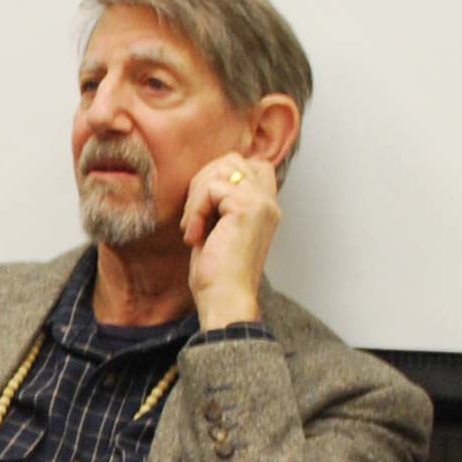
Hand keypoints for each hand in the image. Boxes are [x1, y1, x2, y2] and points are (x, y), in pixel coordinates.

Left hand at [181, 153, 281, 330]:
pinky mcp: (247, 207)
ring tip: (193, 230)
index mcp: (265, 208)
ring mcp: (261, 202)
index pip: (250, 164)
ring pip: (220, 169)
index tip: (203, 210)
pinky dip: (195, 211)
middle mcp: (268, 202)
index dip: (219, 176)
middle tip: (193, 219)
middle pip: (232, 160)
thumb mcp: (218, 231)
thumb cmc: (217, 277)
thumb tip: (202, 180)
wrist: (224, 301)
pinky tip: (195, 237)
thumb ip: (219, 203)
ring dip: (196, 198)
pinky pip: (211, 188)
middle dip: (202, 182)